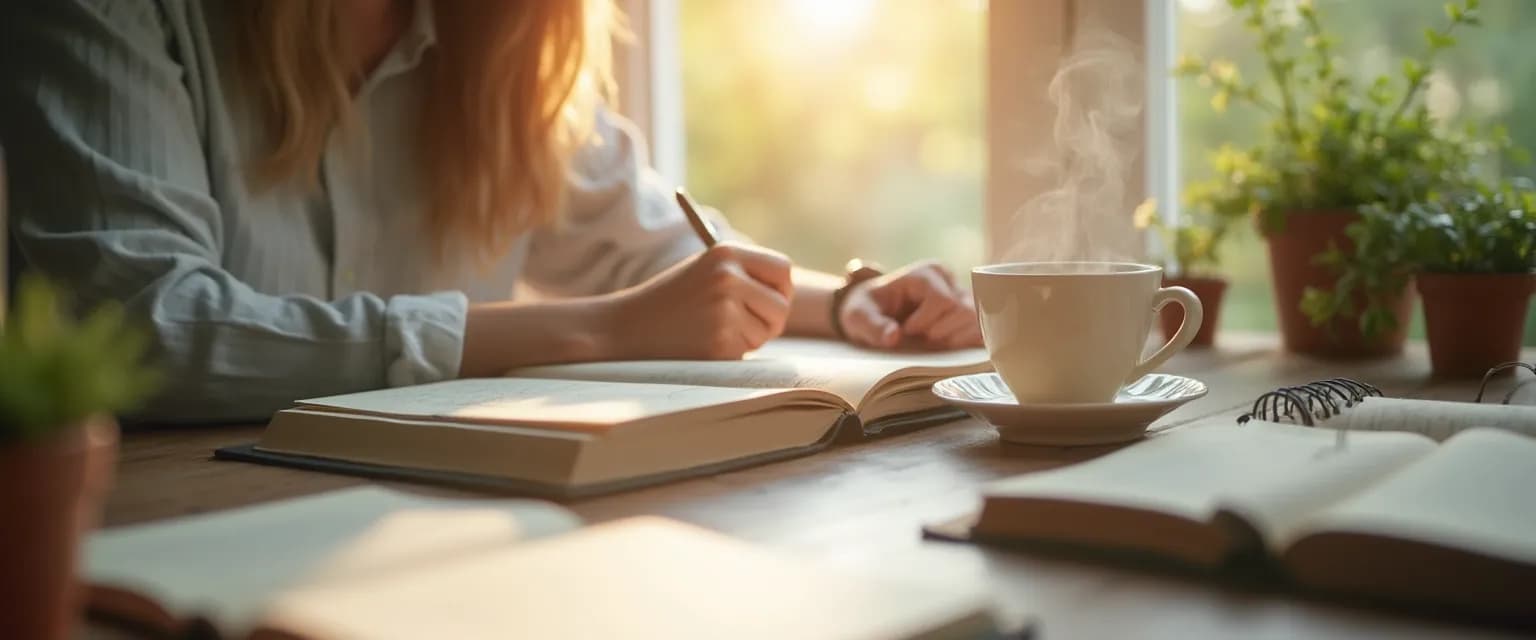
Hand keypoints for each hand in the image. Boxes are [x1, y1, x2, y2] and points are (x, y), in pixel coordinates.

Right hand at [607, 242, 792, 359]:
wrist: (626, 327)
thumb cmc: (670, 300)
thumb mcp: (705, 271)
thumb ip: (744, 274)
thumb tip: (786, 291)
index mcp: (725, 252)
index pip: (782, 270)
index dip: (781, 289)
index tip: (770, 301)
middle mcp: (728, 277)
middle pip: (781, 305)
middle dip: (770, 321)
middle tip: (747, 326)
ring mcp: (724, 310)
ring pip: (766, 332)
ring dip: (748, 339)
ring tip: (712, 330)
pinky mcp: (720, 342)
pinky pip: (747, 352)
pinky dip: (731, 353)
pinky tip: (703, 343)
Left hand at [837, 261, 981, 349]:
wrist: (872, 313)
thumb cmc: (866, 310)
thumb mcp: (858, 317)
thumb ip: (872, 326)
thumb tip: (893, 336)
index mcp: (926, 273)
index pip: (943, 300)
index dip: (926, 323)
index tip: (907, 331)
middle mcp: (949, 280)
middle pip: (963, 311)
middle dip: (941, 332)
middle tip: (920, 337)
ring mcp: (962, 297)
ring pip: (977, 321)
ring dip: (955, 339)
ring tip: (933, 341)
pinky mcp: (969, 315)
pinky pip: (984, 330)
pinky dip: (969, 343)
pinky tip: (949, 348)